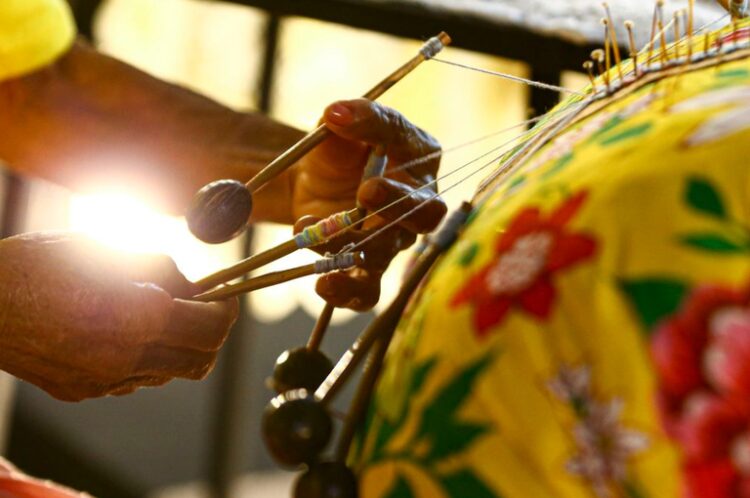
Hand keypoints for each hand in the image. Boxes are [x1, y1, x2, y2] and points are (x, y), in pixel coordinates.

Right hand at [0, 232, 237, 400]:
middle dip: (210, 333)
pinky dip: (145, 357)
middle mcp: (125, 356)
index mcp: (136, 315)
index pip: (211, 327)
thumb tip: (194, 286)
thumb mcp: (105, 248)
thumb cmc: (38, 264)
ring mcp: (103, 381)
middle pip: (200, 360)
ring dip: (177, 346)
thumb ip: (159, 268)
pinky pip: (134, 379)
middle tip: (203, 308)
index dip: (227, 310)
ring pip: (169, 372)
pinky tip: (121, 331)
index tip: (227, 297)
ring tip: (155, 313)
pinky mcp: (84, 391)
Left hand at [291, 99, 446, 309]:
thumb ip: (350, 117)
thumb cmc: (340, 148)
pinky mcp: (367, 266)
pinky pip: (367, 290)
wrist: (314, 180)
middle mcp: (417, 202)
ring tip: (312, 236)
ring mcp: (393, 239)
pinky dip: (347, 291)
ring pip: (386, 253)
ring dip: (350, 247)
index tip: (358, 165)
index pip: (413, 149)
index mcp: (419, 157)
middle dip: (396, 209)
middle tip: (363, 196)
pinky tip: (323, 284)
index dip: (390, 154)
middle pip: (423, 215)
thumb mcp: (342, 126)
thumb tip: (336, 113)